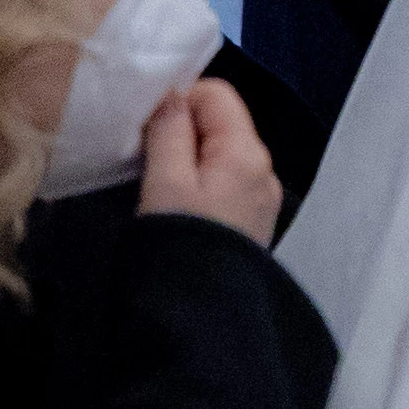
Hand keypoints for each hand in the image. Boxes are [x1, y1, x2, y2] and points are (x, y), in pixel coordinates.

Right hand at [132, 74, 278, 244]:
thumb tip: (174, 92)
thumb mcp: (166, 183)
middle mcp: (264, 170)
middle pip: (221, 123)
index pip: (217, 94)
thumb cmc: (180, 244)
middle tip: (145, 156)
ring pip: (221, 154)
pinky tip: (177, 203)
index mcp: (247, 152)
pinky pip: (225, 182)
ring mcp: (261, 198)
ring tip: (156, 182)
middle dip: (182, 129)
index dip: (178, 100)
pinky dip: (200, 181)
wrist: (202, 316)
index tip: (145, 127)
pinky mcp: (251, 221)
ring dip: (187, 157)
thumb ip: (170, 131)